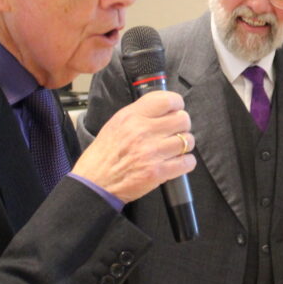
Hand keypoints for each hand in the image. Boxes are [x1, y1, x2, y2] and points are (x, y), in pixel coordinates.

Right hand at [71, 90, 195, 202]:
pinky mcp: (158, 172)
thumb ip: (139, 114)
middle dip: (182, 126)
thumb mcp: (115, 124)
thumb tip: (164, 109)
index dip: (177, 104)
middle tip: (174, 132)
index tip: (176, 109)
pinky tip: (175, 163)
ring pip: (187, 141)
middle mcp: (143, 131)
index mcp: (131, 116)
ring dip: (184, 145)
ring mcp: (152, 152)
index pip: (167, 100)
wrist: (95, 183)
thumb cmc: (104, 155)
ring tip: (173, 149)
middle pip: (183, 119)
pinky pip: (187, 162)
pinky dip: (185, 163)